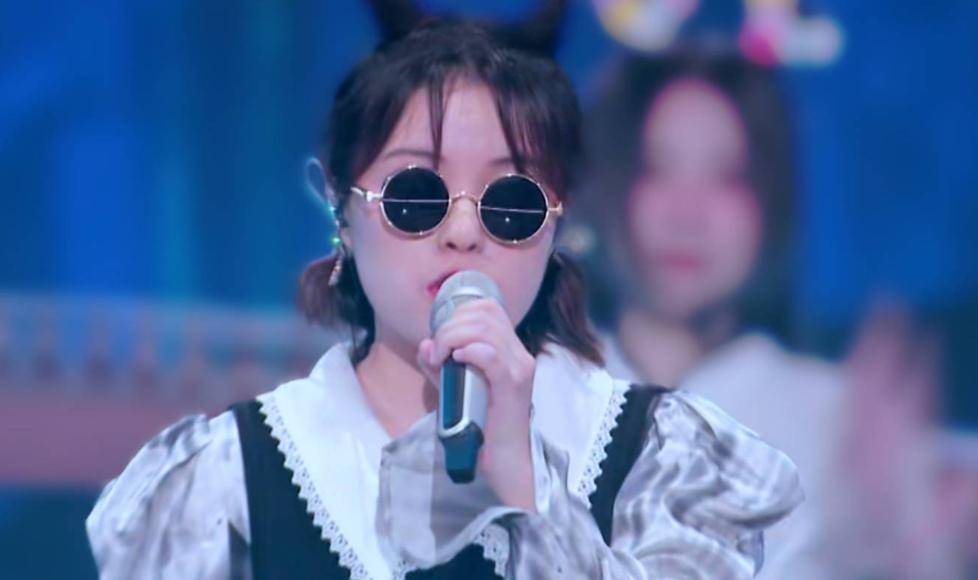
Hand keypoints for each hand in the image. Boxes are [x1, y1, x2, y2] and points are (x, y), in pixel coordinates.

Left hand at [417, 298, 536, 510]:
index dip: (459, 312)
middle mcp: (519, 355)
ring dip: (454, 336)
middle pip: (485, 313)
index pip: (489, 308)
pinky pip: (491, 355)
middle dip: (451, 325)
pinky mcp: (512, 386)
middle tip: (437, 351)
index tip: (440, 336)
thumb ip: (439, 366)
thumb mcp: (455, 390)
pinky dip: (470, 351)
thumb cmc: (481, 428)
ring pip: (486, 329)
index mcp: (510, 351)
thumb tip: (425, 343)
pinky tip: (457, 360)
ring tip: (442, 357)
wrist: (503, 463)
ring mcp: (518, 369)